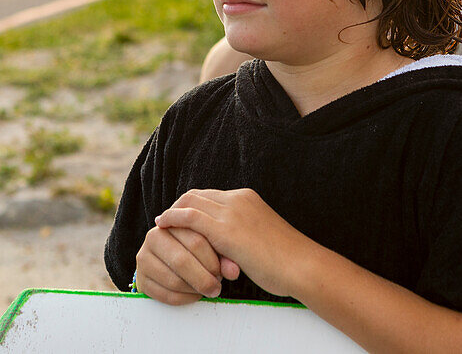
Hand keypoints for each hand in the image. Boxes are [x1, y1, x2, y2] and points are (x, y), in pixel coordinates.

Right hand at [134, 225, 238, 304]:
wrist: (170, 262)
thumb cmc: (197, 252)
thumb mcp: (212, 248)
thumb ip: (225, 256)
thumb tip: (233, 272)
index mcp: (172, 222)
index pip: (195, 240)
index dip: (212, 260)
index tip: (223, 271)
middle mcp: (153, 237)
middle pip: (182, 261)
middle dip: (204, 277)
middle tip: (217, 286)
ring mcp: (143, 258)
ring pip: (173, 279)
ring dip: (195, 289)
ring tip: (208, 289)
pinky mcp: (141, 280)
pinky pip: (166, 294)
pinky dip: (185, 299)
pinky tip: (196, 295)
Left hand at [154, 188, 311, 298]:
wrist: (301, 265)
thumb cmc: (286, 260)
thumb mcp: (260, 237)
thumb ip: (242, 233)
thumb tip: (228, 246)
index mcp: (247, 198)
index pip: (209, 195)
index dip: (191, 205)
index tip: (180, 218)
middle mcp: (238, 199)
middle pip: (196, 195)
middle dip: (178, 206)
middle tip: (165, 221)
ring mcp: (231, 212)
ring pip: (190, 202)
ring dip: (173, 213)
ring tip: (160, 224)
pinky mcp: (226, 230)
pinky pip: (190, 217)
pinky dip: (173, 219)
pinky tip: (162, 225)